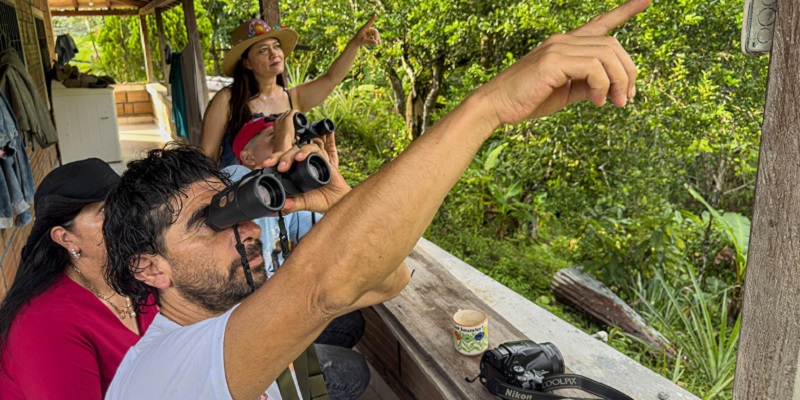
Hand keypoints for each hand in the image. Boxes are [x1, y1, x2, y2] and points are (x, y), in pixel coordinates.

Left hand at [262, 111, 349, 212]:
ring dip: (288, 156)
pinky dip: (305, 151)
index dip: (269, 162)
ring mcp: (310, 161)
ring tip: (284, 166)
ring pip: (296, 150)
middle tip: (269, 165)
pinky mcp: (321, 159)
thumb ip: (293, 204)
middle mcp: (299, 165)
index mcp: (292, 174)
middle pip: (284, 154)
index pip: (278, 163)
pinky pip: (313, 149)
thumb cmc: (320, 201)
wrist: (337, 202)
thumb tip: (281, 206)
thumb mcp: (303, 204)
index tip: (260, 167)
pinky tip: (300, 157)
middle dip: (275, 157)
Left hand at [351, 14, 380, 46]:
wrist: (356, 42)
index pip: (369, 23)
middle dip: (377, 36)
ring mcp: (369, 31)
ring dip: (377, 38)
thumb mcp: (363, 42)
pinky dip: (376, 39)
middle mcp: (367, 29)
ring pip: (376, 33)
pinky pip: (375, 35)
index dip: (372, 19)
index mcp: (364, 28)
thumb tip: (376, 42)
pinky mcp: (370, 34)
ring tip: (378, 44)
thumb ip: (369, 41)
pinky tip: (377, 43)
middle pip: (375, 31)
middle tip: (378, 43)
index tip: (375, 14)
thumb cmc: (358, 41)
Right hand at [478, 0, 649, 125]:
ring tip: (615, 103)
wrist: (495, 106)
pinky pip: (594, 68)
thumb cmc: (527, 100)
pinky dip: (602, 86)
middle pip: (613, 45)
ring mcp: (558, 47)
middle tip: (627, 98)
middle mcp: (562, 40)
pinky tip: (596, 101)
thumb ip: (587, 85)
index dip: (625, 11)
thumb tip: (610, 88)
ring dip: (618, 81)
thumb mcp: (564, 92)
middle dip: (627, 72)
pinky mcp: (553, 60)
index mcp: (565, 45)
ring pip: (607, 55)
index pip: (600, 23)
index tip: (647, 0)